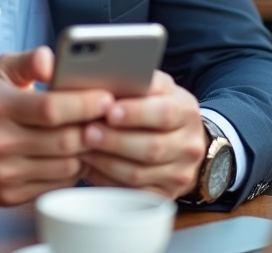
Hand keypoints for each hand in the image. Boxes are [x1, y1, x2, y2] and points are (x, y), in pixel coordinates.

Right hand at [0, 46, 113, 205]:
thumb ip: (29, 61)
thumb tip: (53, 60)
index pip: (51, 108)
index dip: (84, 104)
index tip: (106, 97)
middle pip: (64, 141)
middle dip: (93, 129)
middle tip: (109, 118)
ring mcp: (4, 172)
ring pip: (64, 166)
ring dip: (86, 151)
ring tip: (92, 135)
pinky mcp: (9, 195)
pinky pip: (55, 184)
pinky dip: (71, 170)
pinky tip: (72, 154)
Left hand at [79, 71, 207, 198]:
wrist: (184, 141)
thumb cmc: (160, 108)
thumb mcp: (158, 88)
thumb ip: (140, 81)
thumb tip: (107, 78)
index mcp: (186, 112)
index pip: (164, 113)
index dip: (135, 113)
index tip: (109, 110)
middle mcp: (189, 145)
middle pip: (151, 147)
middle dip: (114, 140)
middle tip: (87, 132)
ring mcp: (179, 174)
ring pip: (139, 173)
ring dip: (106, 162)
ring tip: (82, 149)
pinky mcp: (165, 195)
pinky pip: (132, 193)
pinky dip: (108, 180)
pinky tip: (92, 168)